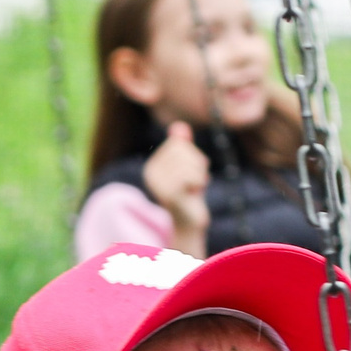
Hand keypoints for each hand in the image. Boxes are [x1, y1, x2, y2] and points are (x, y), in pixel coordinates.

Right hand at [143, 121, 210, 256]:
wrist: (190, 224)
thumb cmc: (189, 194)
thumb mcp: (187, 167)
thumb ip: (182, 146)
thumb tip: (179, 126)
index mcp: (152, 167)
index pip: (178, 143)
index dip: (192, 155)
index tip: (192, 173)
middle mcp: (150, 174)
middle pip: (183, 150)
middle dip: (196, 163)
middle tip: (196, 181)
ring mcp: (159, 184)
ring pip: (188, 162)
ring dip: (200, 174)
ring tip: (196, 187)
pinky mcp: (170, 194)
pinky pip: (191, 176)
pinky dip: (200, 182)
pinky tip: (196, 192)